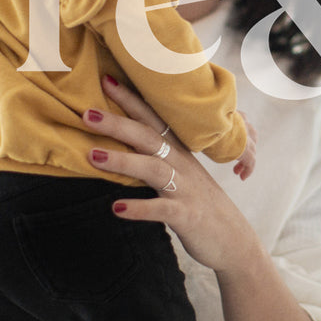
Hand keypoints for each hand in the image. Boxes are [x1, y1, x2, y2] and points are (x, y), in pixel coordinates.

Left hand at [83, 76, 262, 275]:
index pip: (152, 119)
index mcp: (178, 153)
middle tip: (87, 112)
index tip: (105, 79)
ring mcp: (185, 189)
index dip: (130, 100)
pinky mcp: (186, 215)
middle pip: (149, 137)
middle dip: (118, 123)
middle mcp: (182, 165)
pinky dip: (139, 208)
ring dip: (122, 161)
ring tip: (92, 156)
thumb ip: (154, 160)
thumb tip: (120, 147)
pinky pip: (161, 209)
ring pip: (153, 168)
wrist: (233, 240)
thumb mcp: (179, 177)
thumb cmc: (198, 205)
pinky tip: (116, 208)